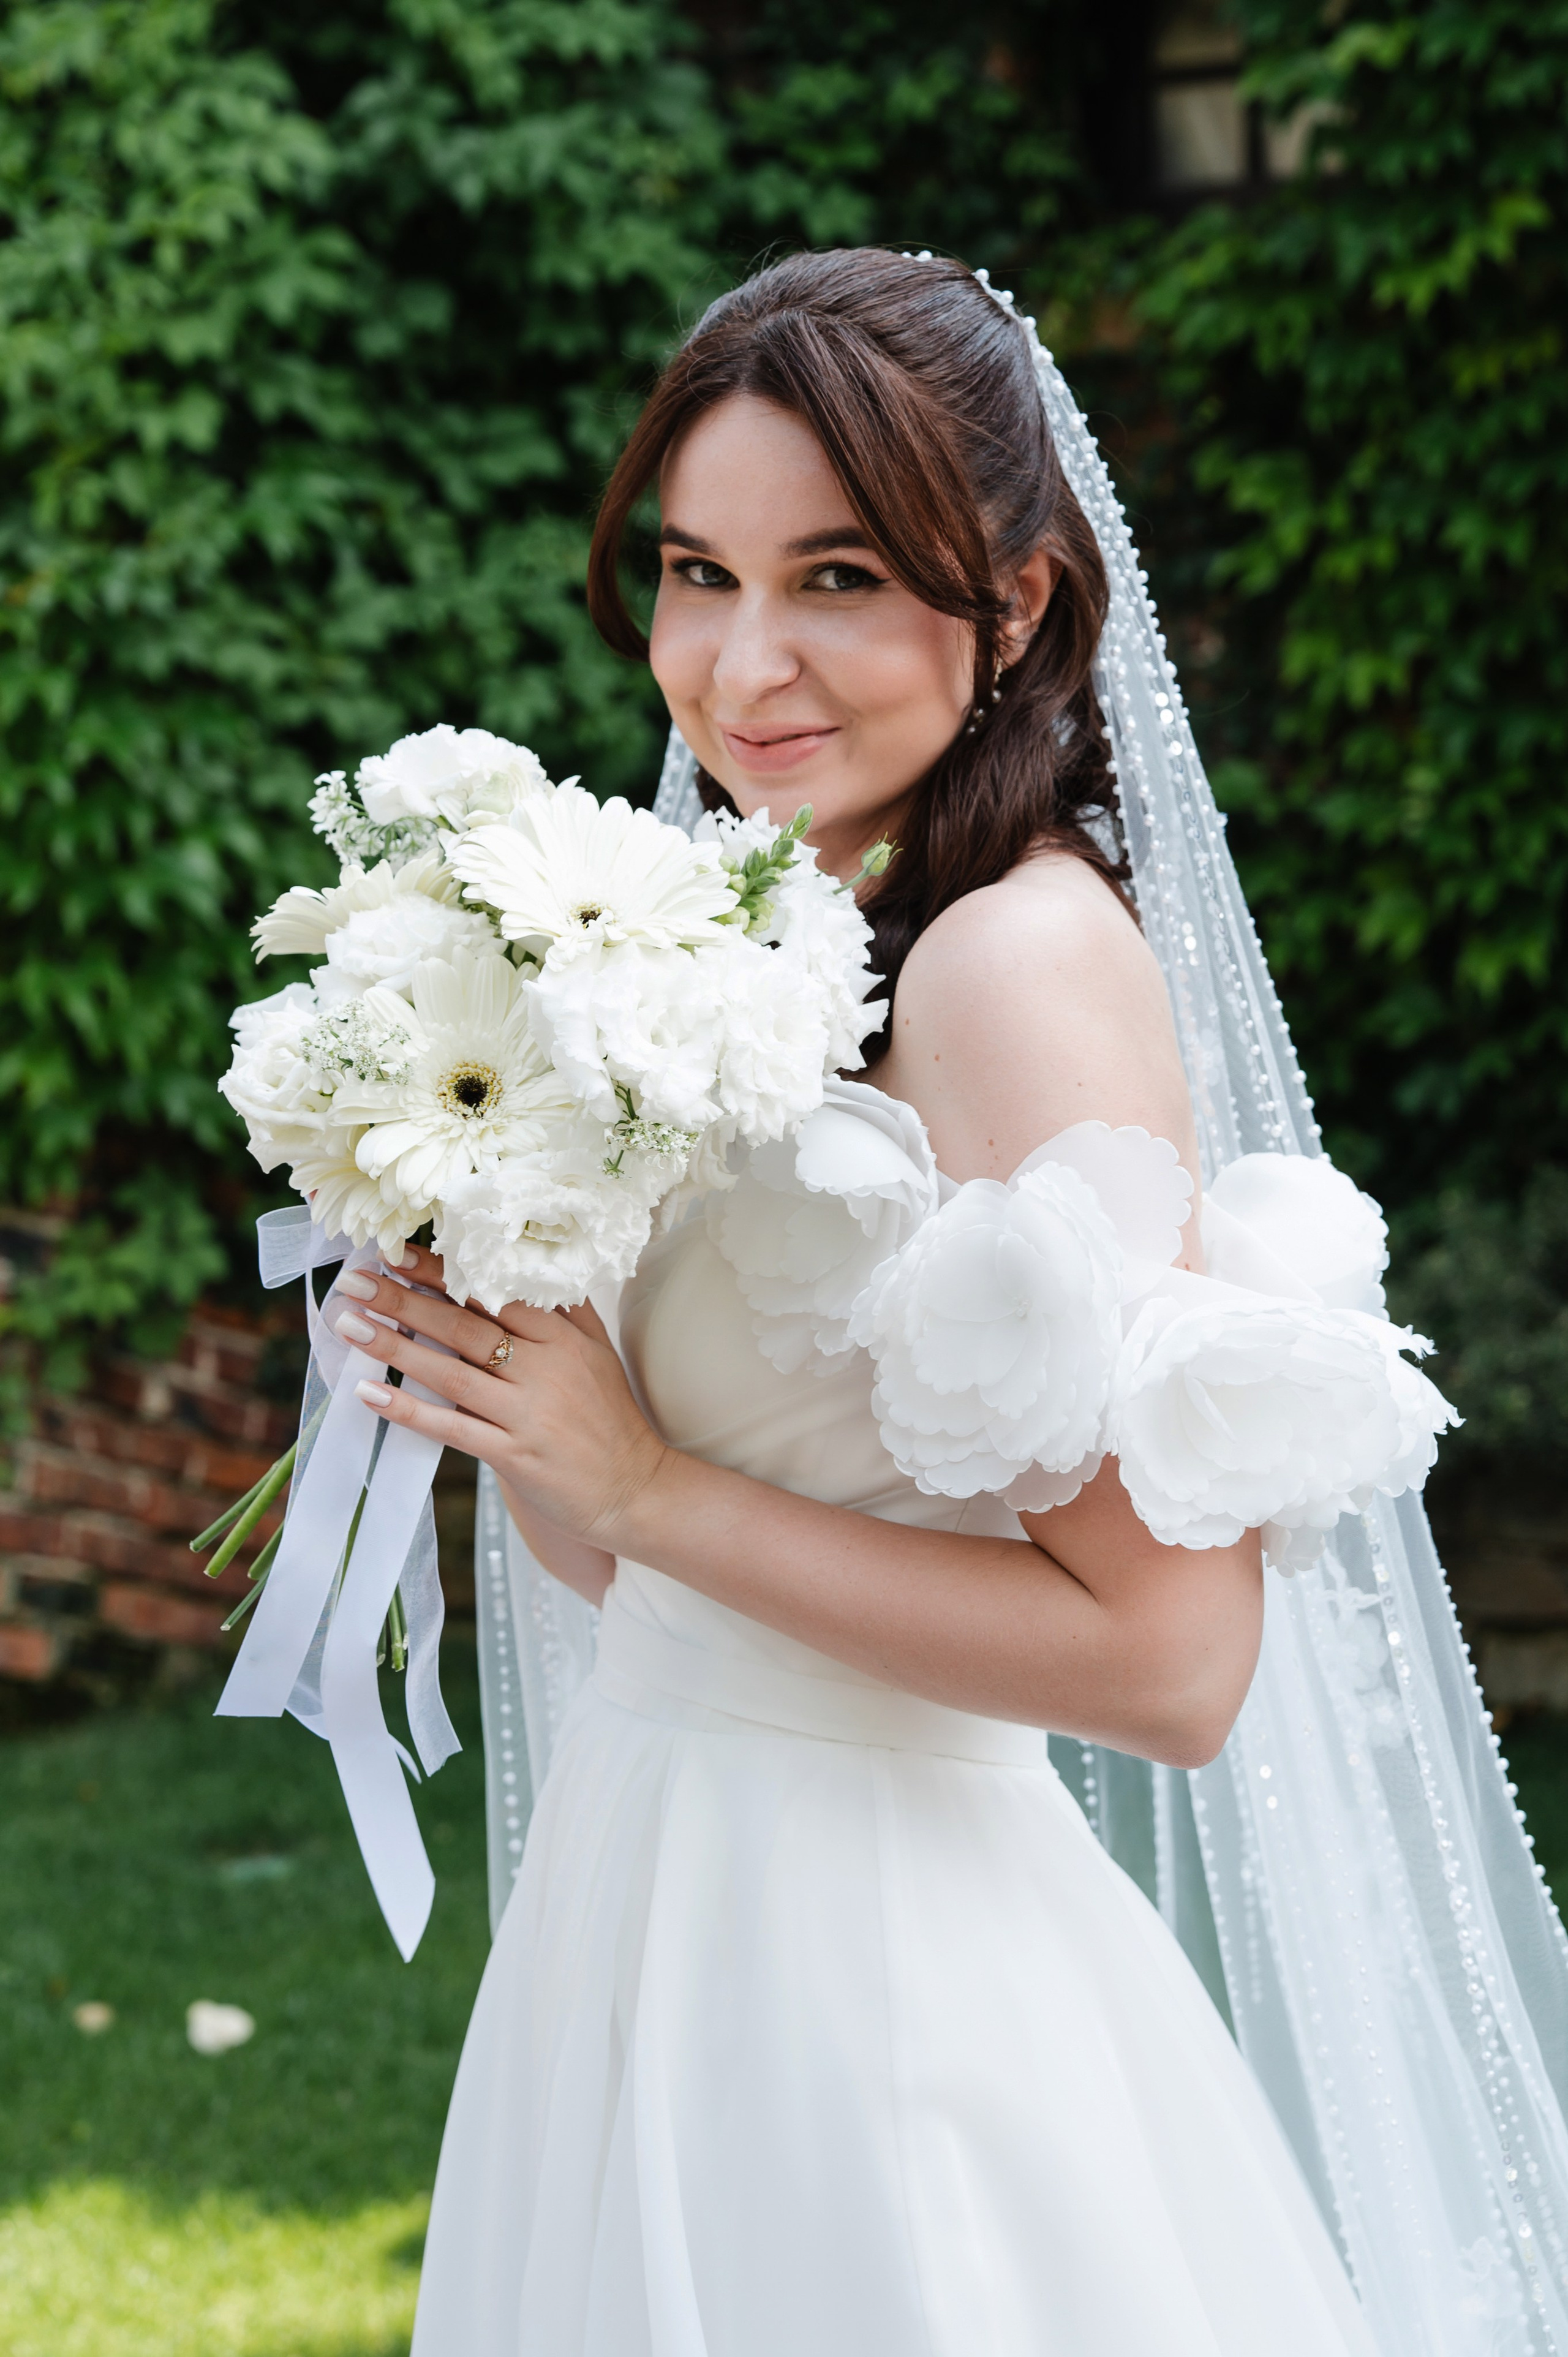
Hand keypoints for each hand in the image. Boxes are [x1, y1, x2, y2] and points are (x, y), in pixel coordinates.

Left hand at [333, 1243, 672, 1551]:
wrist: (637, 1489)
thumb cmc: (612, 1420)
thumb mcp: (599, 1352)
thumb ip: (568, 1310)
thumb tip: (533, 1266)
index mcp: (562, 1337)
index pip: (491, 1293)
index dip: (442, 1272)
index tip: (398, 1252)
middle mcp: (544, 1368)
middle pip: (463, 1325)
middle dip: (404, 1299)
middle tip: (356, 1279)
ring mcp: (528, 1413)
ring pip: (451, 1372)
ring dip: (395, 1346)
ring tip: (349, 1324)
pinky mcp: (515, 1456)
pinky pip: (452, 1428)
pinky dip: (409, 1410)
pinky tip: (369, 1393)